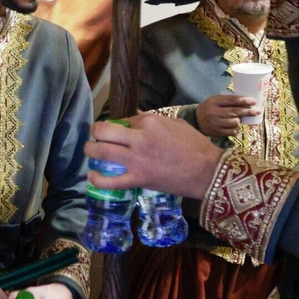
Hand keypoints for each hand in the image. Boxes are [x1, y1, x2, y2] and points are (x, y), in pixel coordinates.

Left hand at [86, 113, 224, 199]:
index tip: (126, 132)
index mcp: (150, 122)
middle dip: (96, 132)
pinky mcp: (138, 179)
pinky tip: (92, 176)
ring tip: (91, 152)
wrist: (207, 172)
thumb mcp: (176, 124)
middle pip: (104, 131)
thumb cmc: (196, 146)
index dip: (123, 126)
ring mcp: (136, 160)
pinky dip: (97, 179)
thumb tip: (135, 117)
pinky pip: (110, 181)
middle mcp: (139, 138)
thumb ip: (153, 120)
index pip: (125, 120)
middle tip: (96, 136)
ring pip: (101, 152)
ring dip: (90, 151)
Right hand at [196, 94, 257, 137]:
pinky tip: (233, 126)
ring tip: (237, 119)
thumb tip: (247, 101)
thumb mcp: (215, 100)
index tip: (253, 101)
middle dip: (248, 111)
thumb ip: (227, 100)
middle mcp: (214, 112)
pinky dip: (235, 129)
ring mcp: (215, 123)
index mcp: (214, 101)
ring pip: (235, 122)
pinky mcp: (217, 132)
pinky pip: (232, 132)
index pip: (231, 100)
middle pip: (235, 112)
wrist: (196, 120)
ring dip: (239, 121)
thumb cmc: (210, 107)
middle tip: (257, 111)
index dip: (243, 101)